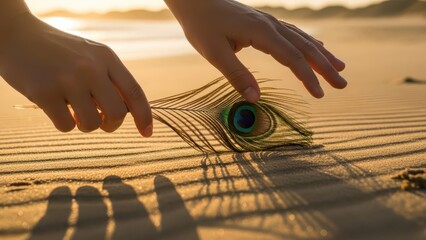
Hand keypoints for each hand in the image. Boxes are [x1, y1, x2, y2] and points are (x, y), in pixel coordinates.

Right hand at [0, 13, 152, 135]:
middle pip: (117, 113)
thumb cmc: (59, 51)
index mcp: (106, 57)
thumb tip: (125, 113)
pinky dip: (64, 124)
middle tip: (101, 121)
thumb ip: (110, 79)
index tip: (147, 133)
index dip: (144, 116)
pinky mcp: (44, 93)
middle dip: (111, 124)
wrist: (16, 34)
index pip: (134, 92)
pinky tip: (55, 108)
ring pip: (92, 124)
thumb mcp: (90, 55)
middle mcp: (90, 67)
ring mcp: (67, 80)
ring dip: (85, 125)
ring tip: (75, 111)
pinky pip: (67, 126)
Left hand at [165, 0, 346, 100]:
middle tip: (343, 84)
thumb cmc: (201, 25)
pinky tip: (317, 46)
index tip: (319, 94)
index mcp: (261, 32)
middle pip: (304, 47)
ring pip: (302, 38)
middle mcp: (270, 24)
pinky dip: (308, 42)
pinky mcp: (264, 22)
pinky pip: (293, 32)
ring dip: (322, 54)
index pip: (292, 57)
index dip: (307, 77)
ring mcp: (269, 21)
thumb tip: (255, 99)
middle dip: (325, 66)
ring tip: (340, 67)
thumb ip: (236, 75)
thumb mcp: (214, 52)